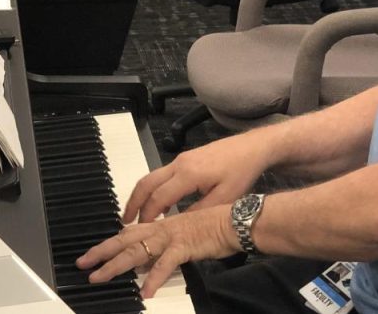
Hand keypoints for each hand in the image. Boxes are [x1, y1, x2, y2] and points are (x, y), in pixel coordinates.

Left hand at [76, 206, 239, 297]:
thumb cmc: (213, 229)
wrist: (233, 222)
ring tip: (99, 277)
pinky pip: (165, 264)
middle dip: (102, 252)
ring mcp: (171, 237)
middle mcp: (161, 229)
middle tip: (82, 263)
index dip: (109, 244)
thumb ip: (161, 250)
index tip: (93, 254)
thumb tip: (144, 264)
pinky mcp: (184, 246)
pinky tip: (146, 292)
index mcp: (161, 226)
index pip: (129, 235)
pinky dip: (154, 278)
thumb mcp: (182, 239)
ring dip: (116, 265)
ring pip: (137, 251)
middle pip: (125, 241)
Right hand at [124, 133, 271, 223]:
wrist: (252, 147)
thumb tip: (180, 226)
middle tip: (125, 221)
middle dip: (134, 202)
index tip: (141, 230)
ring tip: (136, 213)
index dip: (147, 215)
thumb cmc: (241, 172)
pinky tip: (157, 201)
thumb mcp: (224, 198)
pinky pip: (162, 173)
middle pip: (147, 183)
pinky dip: (153, 188)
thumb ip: (200, 212)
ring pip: (152, 176)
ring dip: (142, 194)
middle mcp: (179, 164)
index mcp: (188, 174)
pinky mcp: (186, 157)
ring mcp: (182, 159)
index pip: (158, 198)